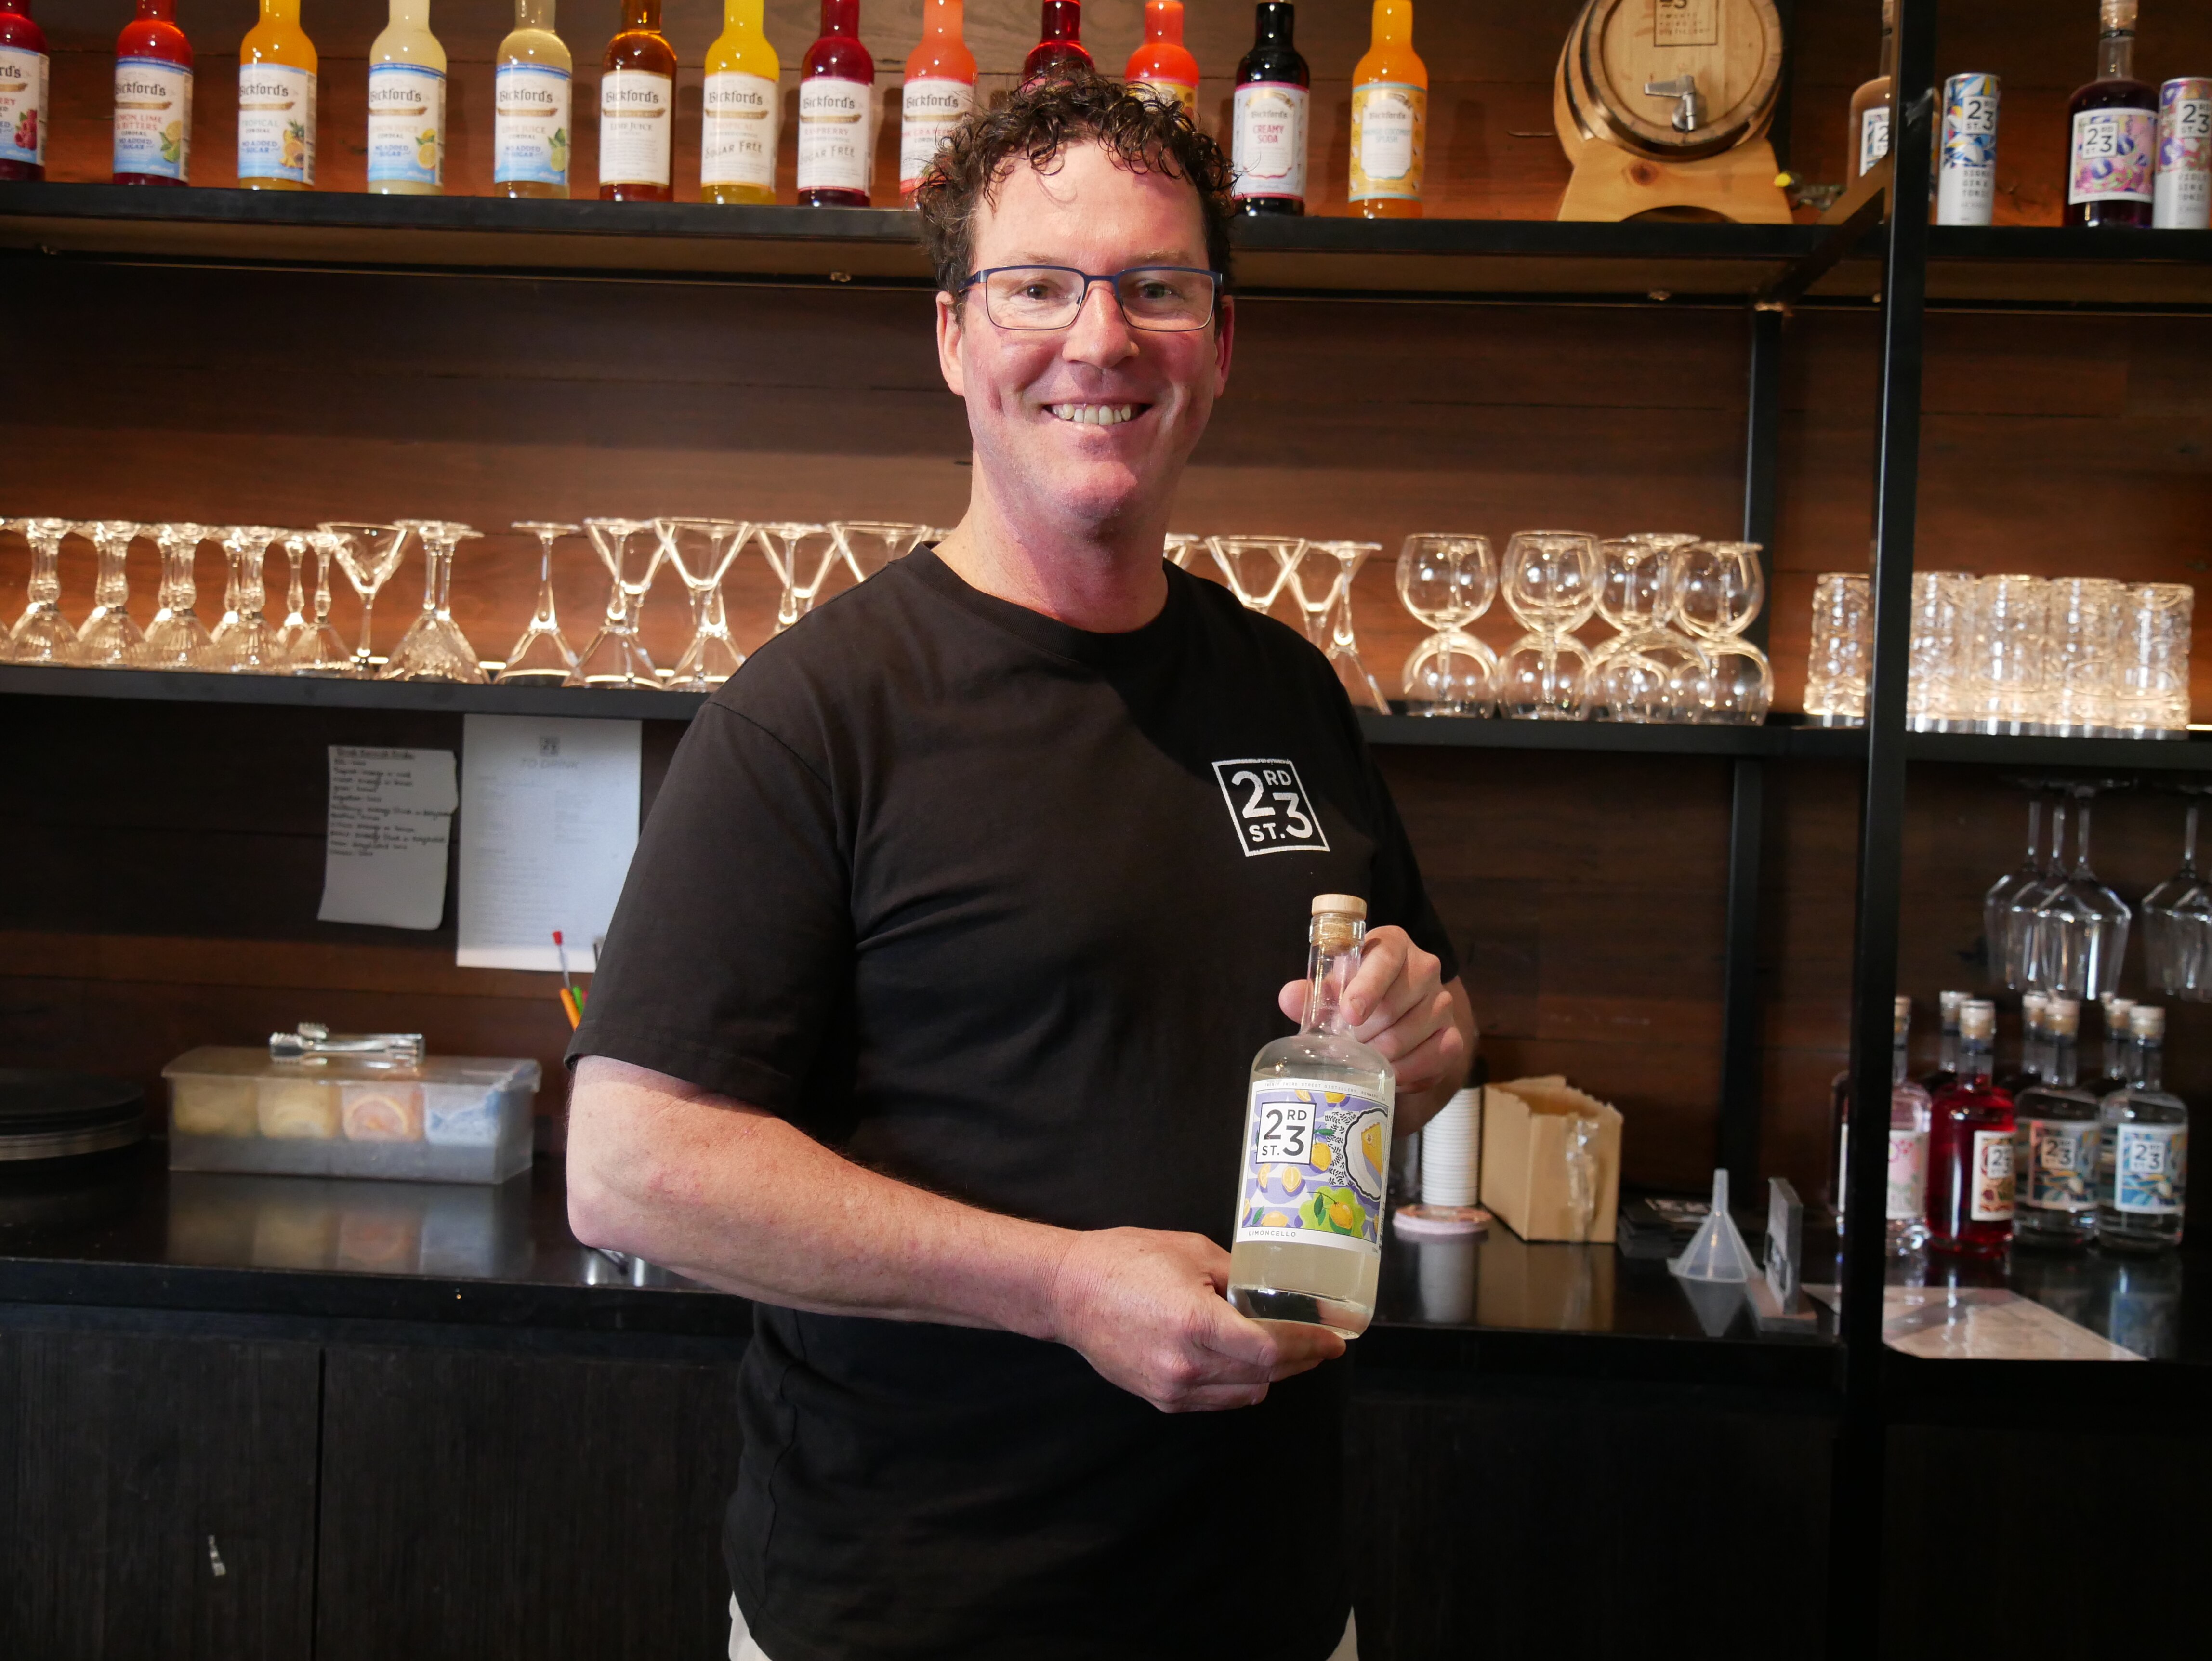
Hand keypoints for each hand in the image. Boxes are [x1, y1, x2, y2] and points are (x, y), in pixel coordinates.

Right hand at [1046, 1227, 1345, 1412]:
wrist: (1068, 1292)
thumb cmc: (1124, 1260)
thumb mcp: (1190, 1251)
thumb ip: (1236, 1276)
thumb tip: (1272, 1294)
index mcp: (1196, 1323)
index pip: (1271, 1349)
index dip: (1309, 1346)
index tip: (1334, 1339)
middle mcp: (1186, 1365)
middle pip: (1265, 1375)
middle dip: (1299, 1359)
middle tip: (1319, 1342)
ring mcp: (1172, 1388)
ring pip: (1245, 1393)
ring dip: (1269, 1373)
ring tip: (1278, 1347)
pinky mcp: (1161, 1399)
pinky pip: (1217, 1399)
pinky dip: (1237, 1382)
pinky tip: (1240, 1359)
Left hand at [1278, 924, 1464, 1096]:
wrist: (1395, 1016)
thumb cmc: (1356, 996)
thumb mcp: (1332, 990)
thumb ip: (1310, 993)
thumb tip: (1289, 997)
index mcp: (1392, 945)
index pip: (1385, 958)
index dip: (1367, 987)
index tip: (1349, 1015)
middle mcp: (1425, 967)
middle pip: (1394, 1005)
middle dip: (1363, 1033)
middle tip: (1347, 1044)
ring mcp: (1442, 1002)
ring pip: (1409, 1036)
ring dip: (1380, 1055)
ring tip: (1363, 1058)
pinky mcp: (1453, 1034)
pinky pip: (1432, 1058)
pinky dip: (1405, 1072)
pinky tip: (1387, 1072)